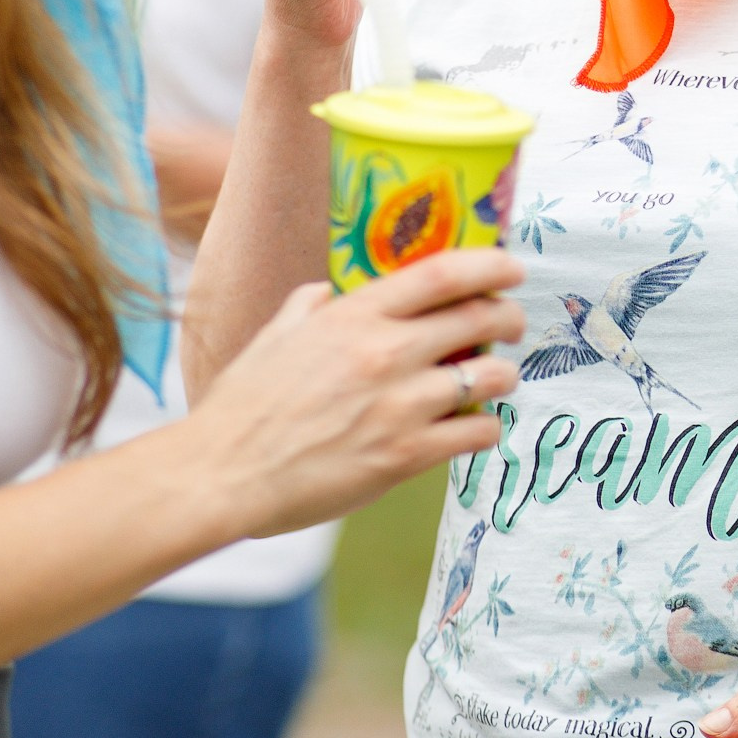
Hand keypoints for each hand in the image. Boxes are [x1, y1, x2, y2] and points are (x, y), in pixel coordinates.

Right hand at [191, 245, 524, 537]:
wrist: (224, 473)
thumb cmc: (242, 406)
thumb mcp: (273, 337)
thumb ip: (307, 307)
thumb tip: (326, 292)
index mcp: (352, 316)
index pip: (440, 273)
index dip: (488, 265)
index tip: (511, 266)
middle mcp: (384, 352)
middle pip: (478, 318)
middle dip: (507, 317)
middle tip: (512, 324)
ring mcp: (400, 405)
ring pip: (490, 377)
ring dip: (502, 377)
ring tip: (497, 381)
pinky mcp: (405, 455)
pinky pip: (476, 433)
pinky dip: (485, 428)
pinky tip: (475, 428)